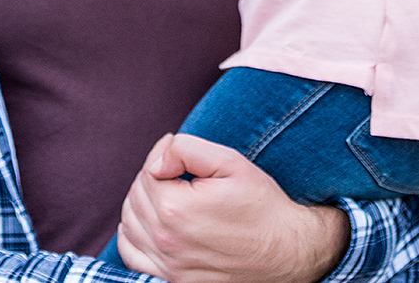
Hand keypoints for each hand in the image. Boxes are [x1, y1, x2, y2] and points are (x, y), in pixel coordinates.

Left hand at [115, 133, 349, 282]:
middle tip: (180, 175)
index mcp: (177, 209)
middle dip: (152, 179)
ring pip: (129, 224)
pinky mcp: (175, 282)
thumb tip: (154, 162)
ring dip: (141, 204)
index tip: (184, 159)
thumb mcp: (229, 161)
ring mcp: (170, 267)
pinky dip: (133, 236)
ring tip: (169, 195)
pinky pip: (132, 257)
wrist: (289, 252)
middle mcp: (168, 242)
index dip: (164, 158)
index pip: (146, 172)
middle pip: (136, 196)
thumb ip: (184, 149)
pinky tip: (153, 224)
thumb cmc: (261, 204)